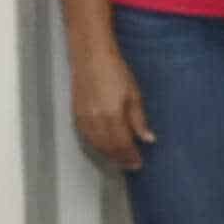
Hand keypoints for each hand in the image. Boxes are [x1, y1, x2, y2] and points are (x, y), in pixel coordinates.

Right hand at [69, 50, 152, 171]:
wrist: (90, 57)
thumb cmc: (116, 72)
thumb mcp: (133, 95)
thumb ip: (139, 120)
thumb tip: (148, 139)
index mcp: (112, 116)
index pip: (123, 145)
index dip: (131, 157)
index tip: (139, 164)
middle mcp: (96, 121)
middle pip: (109, 148)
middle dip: (120, 159)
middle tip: (131, 166)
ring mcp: (84, 119)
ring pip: (96, 145)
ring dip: (109, 155)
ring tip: (120, 160)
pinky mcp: (76, 115)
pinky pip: (87, 138)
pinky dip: (97, 146)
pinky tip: (105, 148)